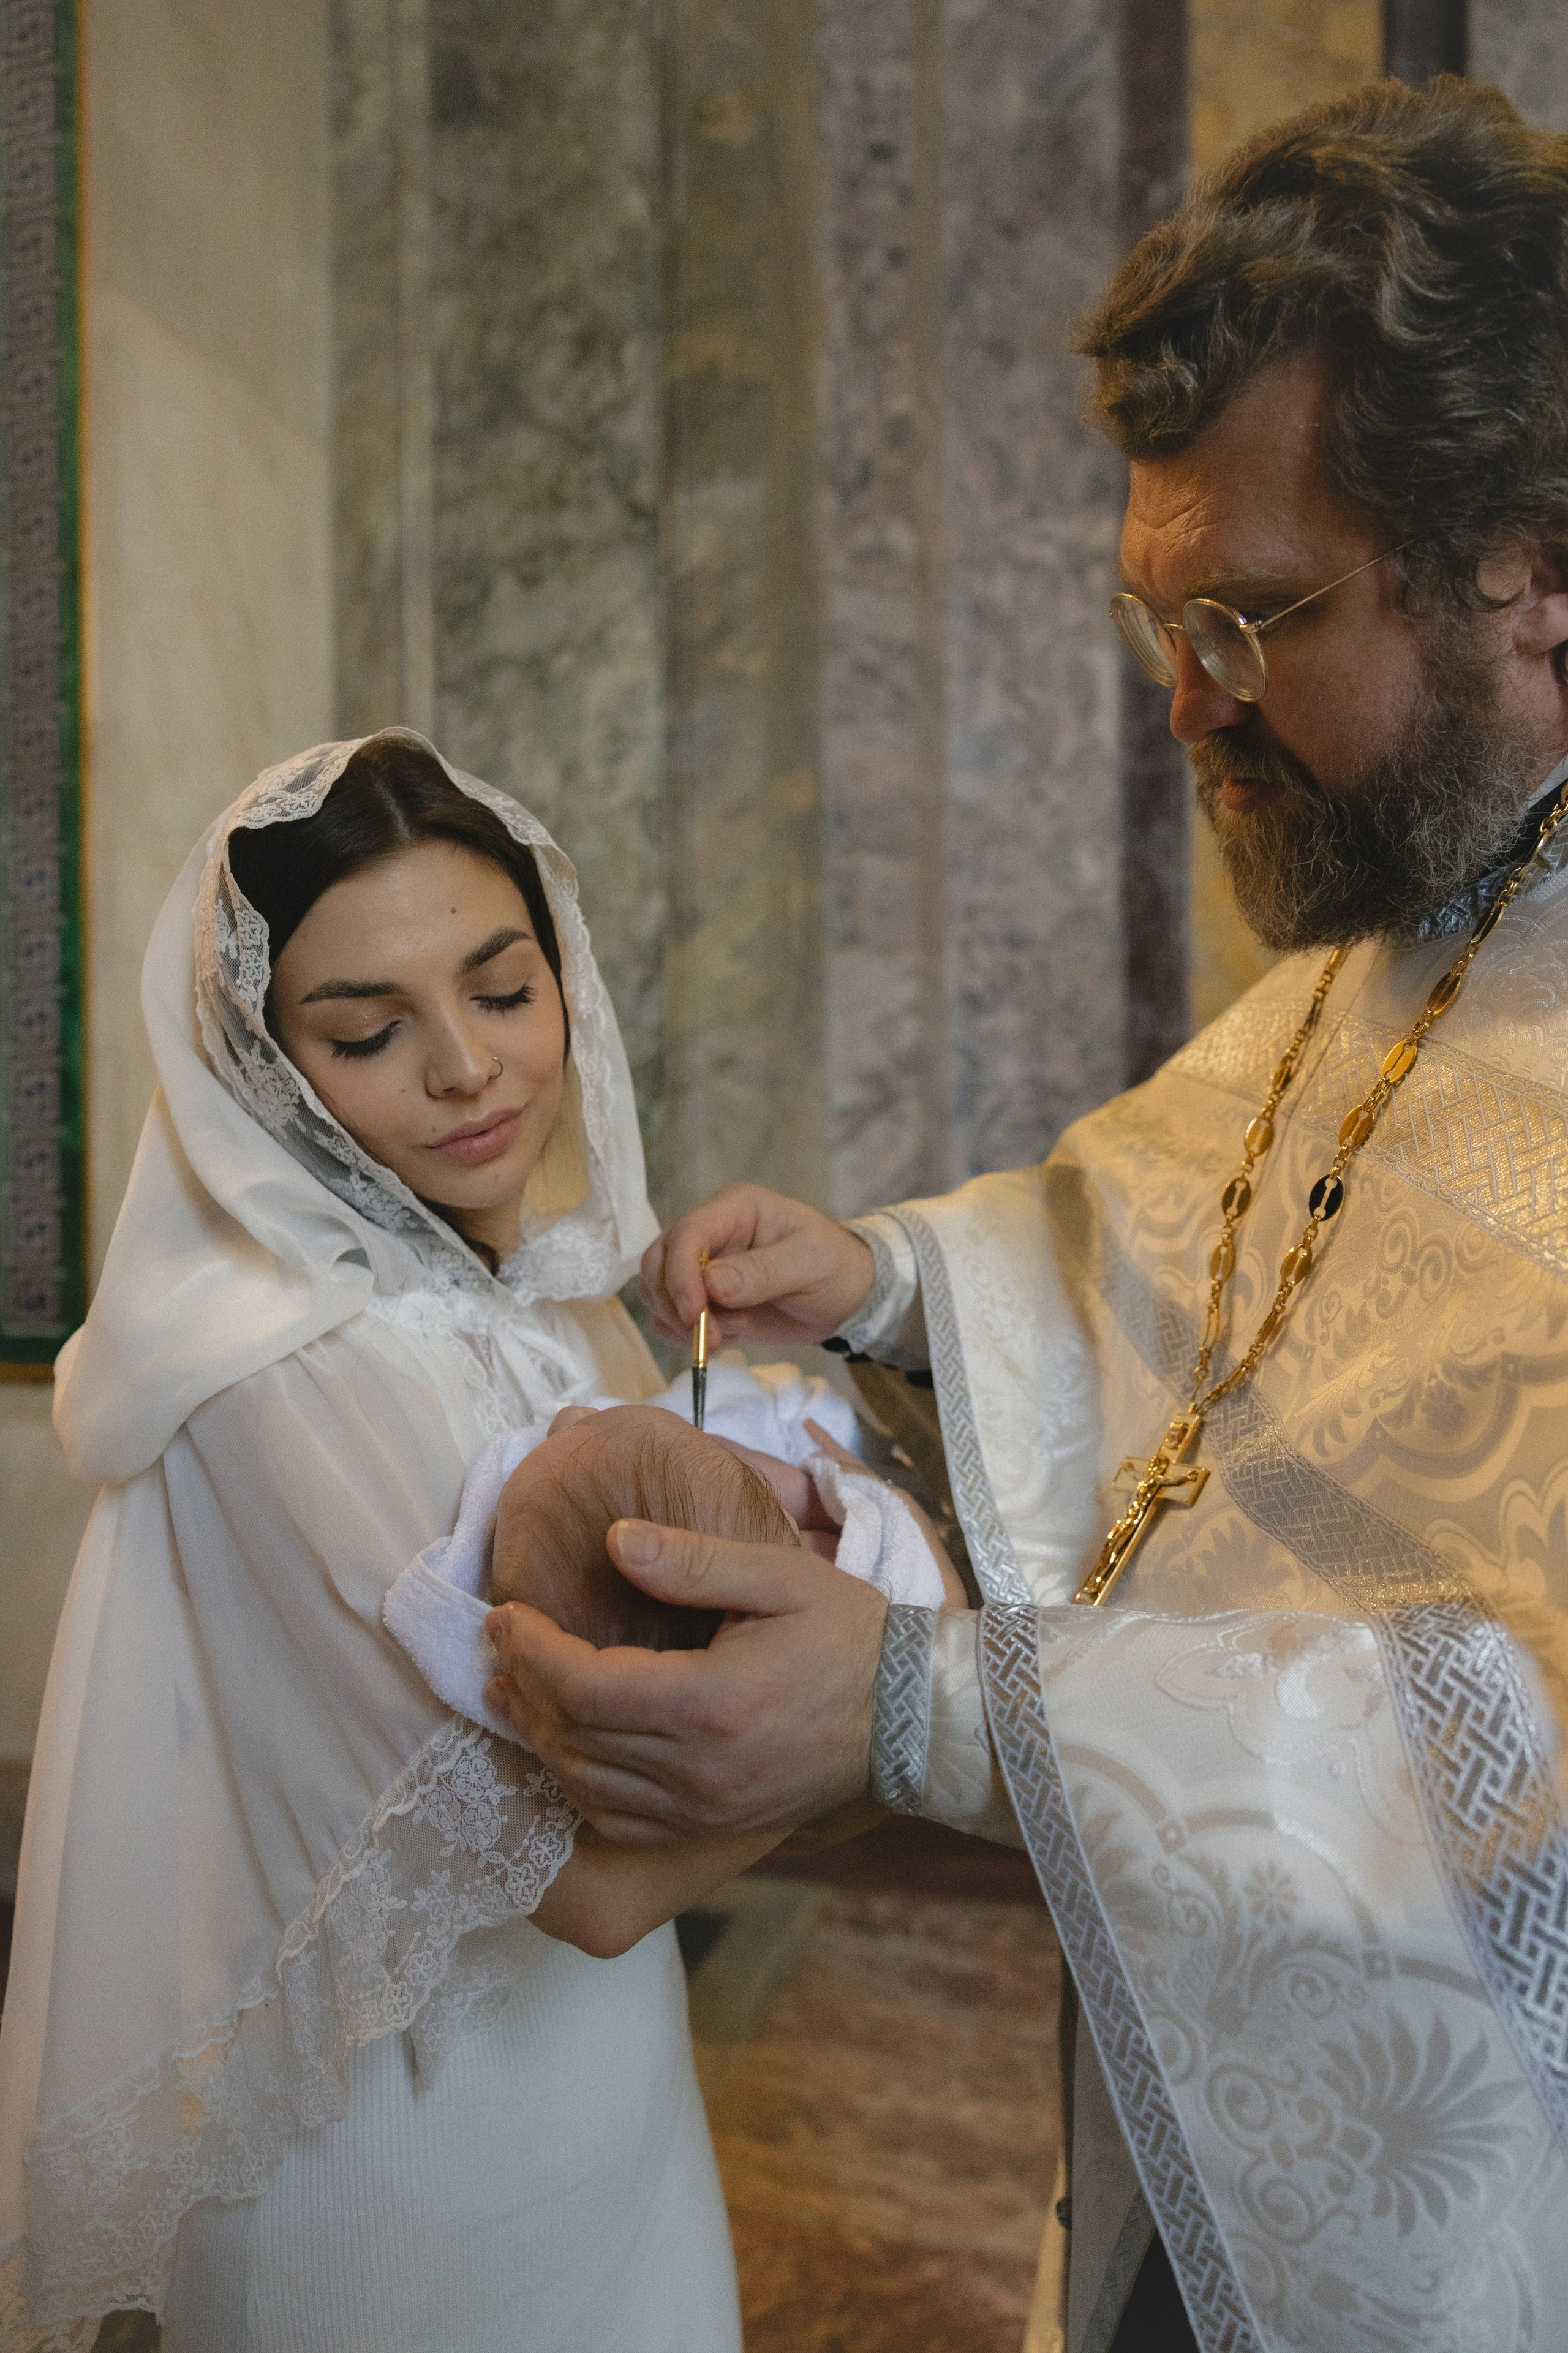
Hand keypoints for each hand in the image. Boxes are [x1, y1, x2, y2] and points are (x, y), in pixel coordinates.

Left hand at [485, 1522, 887, 1840]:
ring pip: (587, 1785)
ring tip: (512, 1691)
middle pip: (573, 1739)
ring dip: (538, 1738)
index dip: (531, 1649)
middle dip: (522, 1688)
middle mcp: (698, 1770)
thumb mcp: (780, 1574)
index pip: (584, 1686)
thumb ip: (692, 1559)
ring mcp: (704, 1808)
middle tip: (499, 1643)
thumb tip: (614, 1539)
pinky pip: (620, 1819)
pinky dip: (579, 1783)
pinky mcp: (712, 1827)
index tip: (504, 1613)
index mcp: (710, 1702)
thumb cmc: (848, 1633)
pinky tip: (566, 1747)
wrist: (910, 1716)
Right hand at [640, 1182, 875, 1346]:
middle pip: (658, 1260)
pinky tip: (726, 1338)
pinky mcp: (704, 1299)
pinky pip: (670, 1318)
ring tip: (727, 1335)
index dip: (680, 1274)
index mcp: (735, 1209)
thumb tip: (711, 1284)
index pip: (687, 1233)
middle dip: (673, 1301)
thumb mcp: (810, 1263)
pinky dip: (685, 1336)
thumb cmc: (836, 1268)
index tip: (694, 1314)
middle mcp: (711, 1233)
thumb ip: (762, 1272)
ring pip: (657, 1291)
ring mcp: (703, 1267)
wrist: (847, 1298)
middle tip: (709, 1334)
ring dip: (679, 1322)